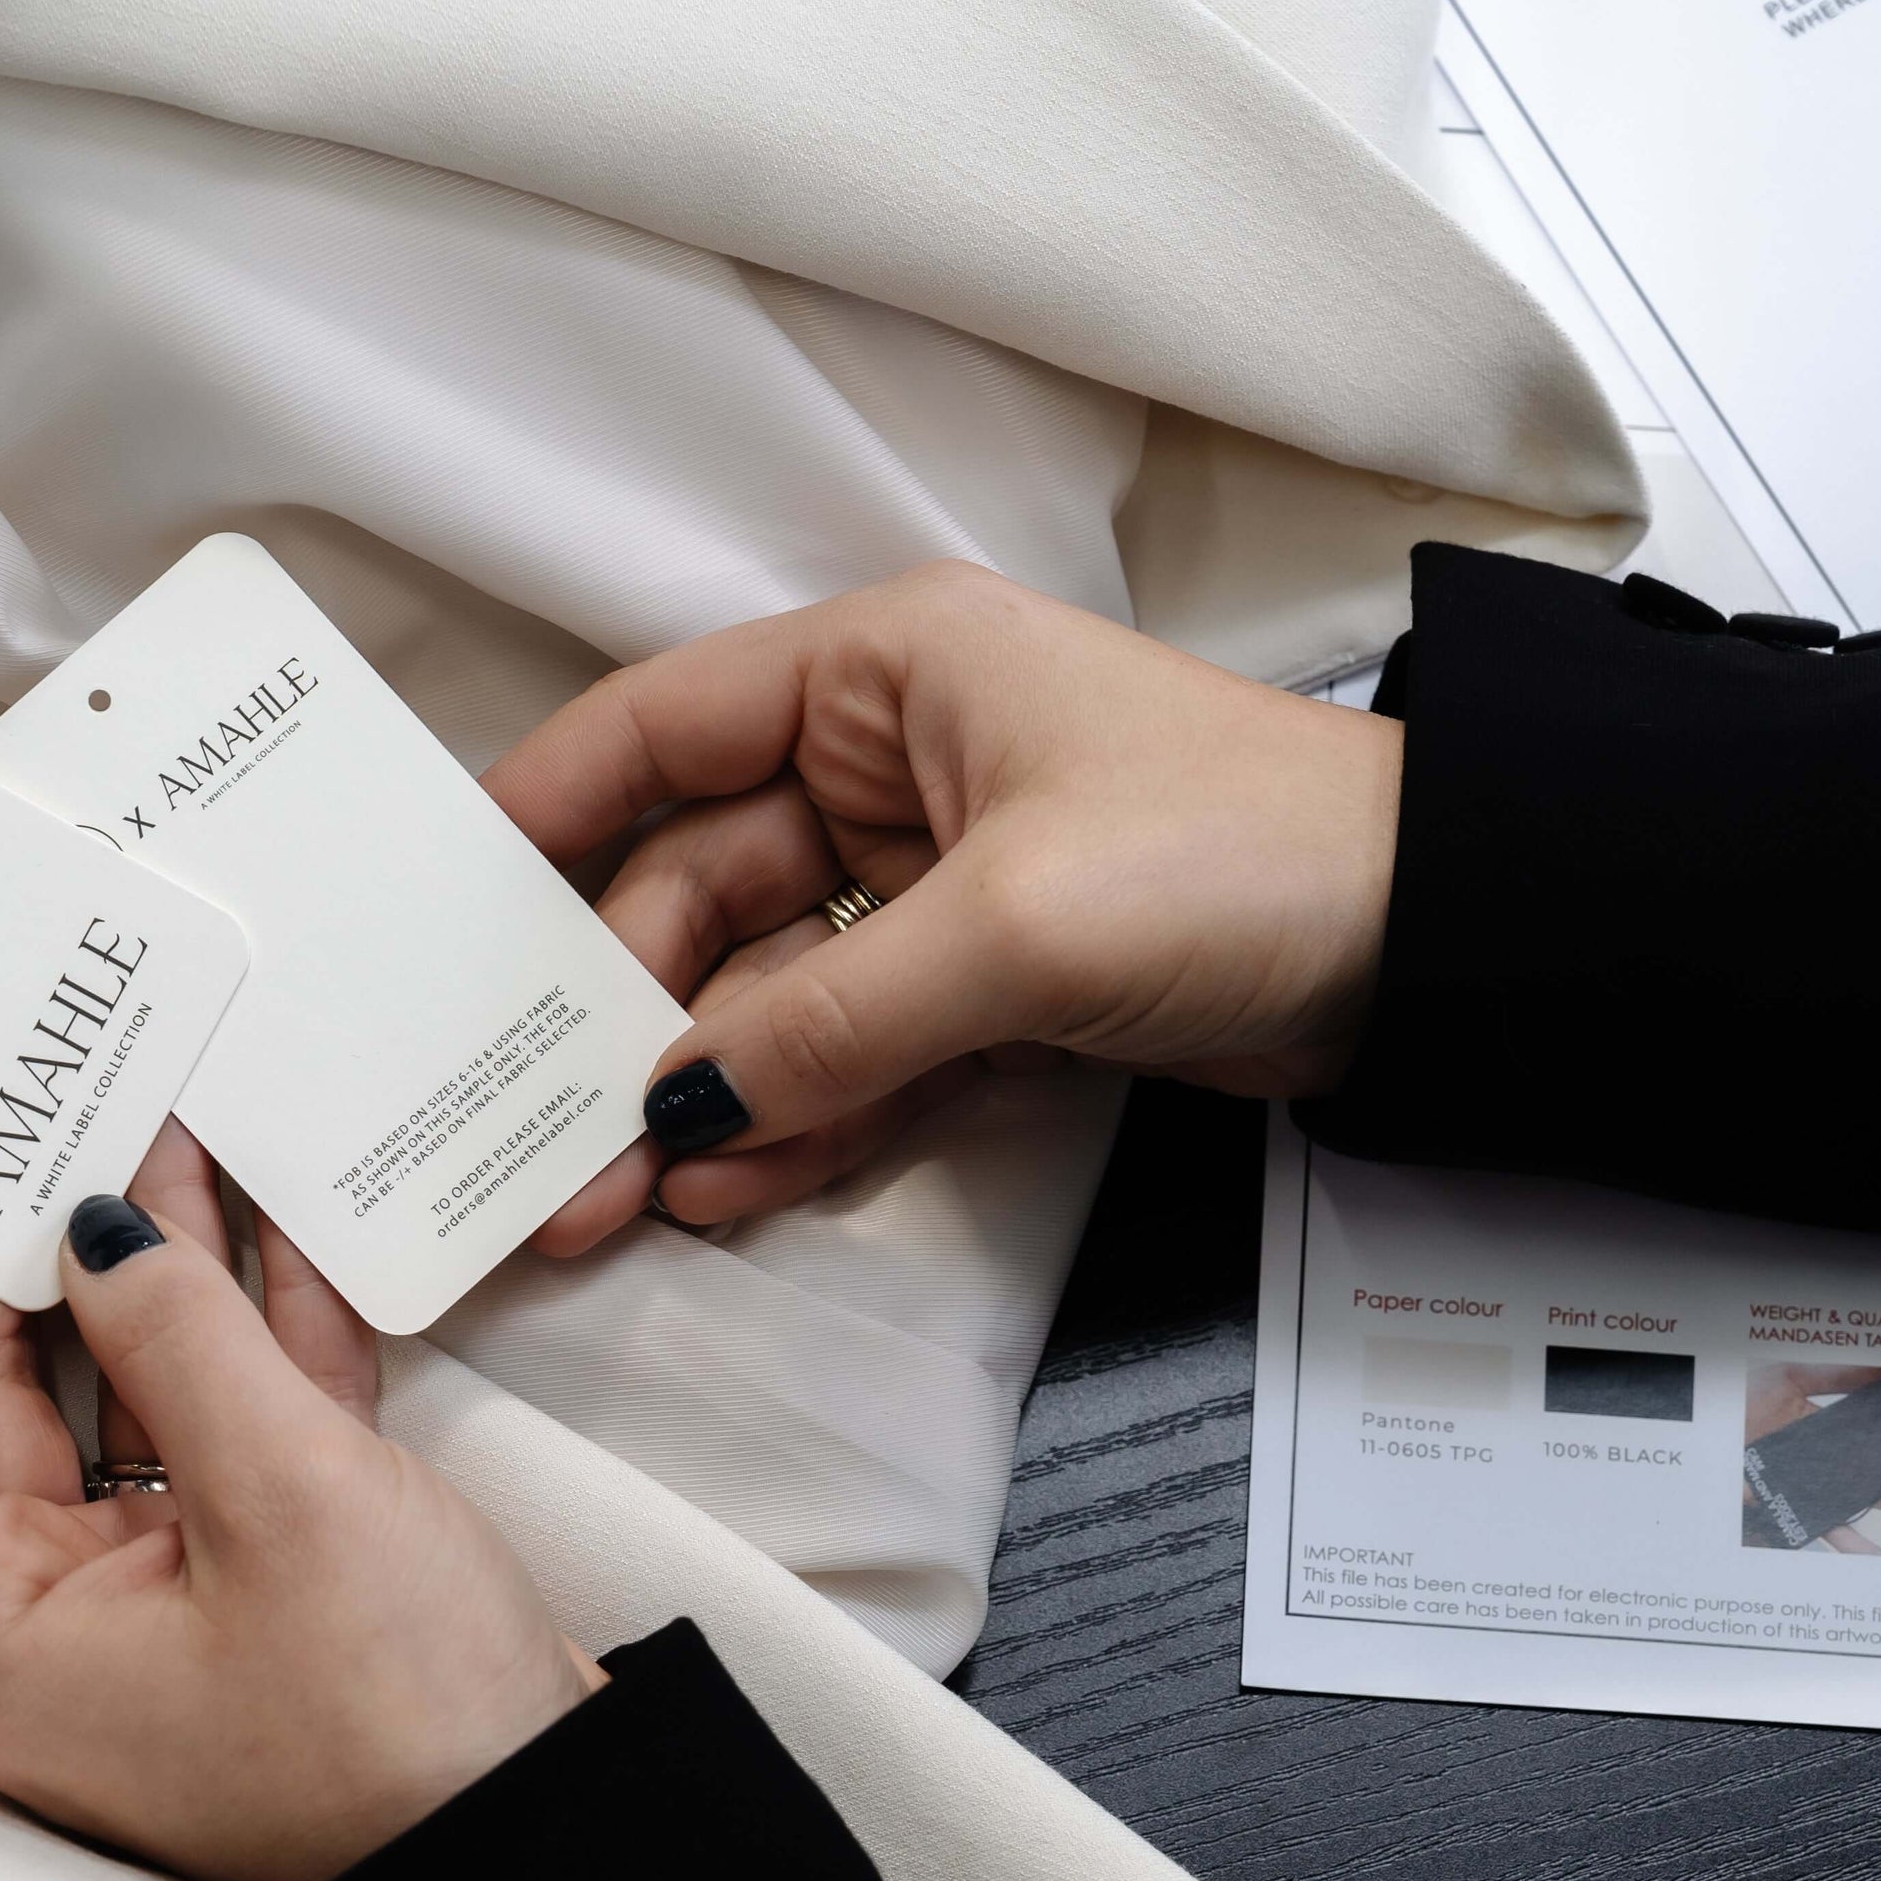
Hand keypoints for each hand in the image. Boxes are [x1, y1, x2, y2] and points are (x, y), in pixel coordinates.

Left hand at [0, 1069, 593, 1880]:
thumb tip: (99, 1234)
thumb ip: (181, 1343)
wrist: (556, 1863)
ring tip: (157, 1109)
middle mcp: (44, 1620)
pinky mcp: (251, 1586)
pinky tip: (264, 1216)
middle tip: (13, 1080)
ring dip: (144, 1258)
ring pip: (113, 1390)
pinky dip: (244, 1329)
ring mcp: (147, 1604)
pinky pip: (216, 1430)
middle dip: (14, 1223)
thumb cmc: (408, 1729)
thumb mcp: (295, 1504)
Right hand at [489, 562, 1403, 1247]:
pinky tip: (726, 1189)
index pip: (661, 727)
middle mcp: (894, 766)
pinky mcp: (990, 989)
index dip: (543, 814)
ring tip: (612, 1203)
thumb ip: (832, 1018)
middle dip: (623, 1021)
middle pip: (699, 890)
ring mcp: (939, 886)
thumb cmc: (1246, 853)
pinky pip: (851, 1055)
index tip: (443, 911)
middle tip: (545, 1144)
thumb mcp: (1016, 927)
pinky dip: (795, 1119)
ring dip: (700, 1095)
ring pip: (769, 993)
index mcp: (884, 677)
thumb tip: (679, 1102)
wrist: (1437, 944)